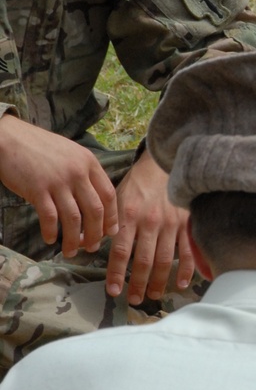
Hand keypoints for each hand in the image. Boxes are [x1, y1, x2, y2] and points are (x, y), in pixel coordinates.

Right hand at [0, 114, 117, 255]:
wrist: (10, 138)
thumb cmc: (40, 148)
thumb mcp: (70, 154)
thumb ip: (84, 173)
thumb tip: (95, 201)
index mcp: (89, 163)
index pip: (109, 195)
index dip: (111, 217)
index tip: (110, 233)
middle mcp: (77, 172)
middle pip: (95, 210)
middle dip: (95, 234)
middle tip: (91, 247)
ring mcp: (58, 181)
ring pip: (74, 219)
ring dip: (73, 240)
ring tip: (71, 251)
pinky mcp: (37, 189)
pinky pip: (50, 218)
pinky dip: (51, 232)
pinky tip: (50, 240)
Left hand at [105, 148, 193, 303]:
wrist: (163, 165)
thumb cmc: (136, 186)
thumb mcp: (115, 200)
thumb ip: (105, 224)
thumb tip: (85, 245)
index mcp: (129, 216)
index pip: (121, 252)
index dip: (117, 274)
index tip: (113, 292)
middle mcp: (150, 222)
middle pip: (144, 261)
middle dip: (138, 284)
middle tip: (134, 300)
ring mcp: (171, 224)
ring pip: (165, 260)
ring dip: (159, 281)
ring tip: (153, 295)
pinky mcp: (187, 223)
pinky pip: (188, 251)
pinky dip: (187, 270)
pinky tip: (182, 284)